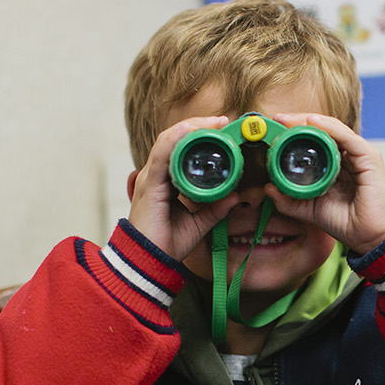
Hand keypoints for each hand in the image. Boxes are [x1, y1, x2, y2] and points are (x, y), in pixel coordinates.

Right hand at [127, 116, 240, 261]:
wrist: (150, 263)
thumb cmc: (168, 243)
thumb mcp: (199, 223)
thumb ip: (215, 208)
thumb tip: (235, 196)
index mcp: (165, 181)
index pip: (180, 148)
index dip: (200, 135)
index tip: (223, 129)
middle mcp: (156, 175)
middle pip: (175, 139)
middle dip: (199, 126)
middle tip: (224, 121)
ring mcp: (150, 177)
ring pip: (169, 141)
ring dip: (192, 127)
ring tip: (214, 122)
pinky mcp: (149, 185)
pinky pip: (161, 154)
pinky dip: (175, 139)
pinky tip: (190, 130)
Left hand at [264, 113, 384, 255]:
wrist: (369, 238)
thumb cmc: (347, 222)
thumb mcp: (309, 209)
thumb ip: (289, 199)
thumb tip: (269, 188)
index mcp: (336, 165)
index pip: (315, 141)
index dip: (295, 134)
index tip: (274, 130)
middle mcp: (348, 156)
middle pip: (323, 131)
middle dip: (299, 123)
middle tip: (278, 120)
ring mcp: (359, 155)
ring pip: (333, 129)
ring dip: (309, 122)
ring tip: (289, 120)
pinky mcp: (369, 157)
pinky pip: (346, 137)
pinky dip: (329, 127)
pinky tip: (312, 123)